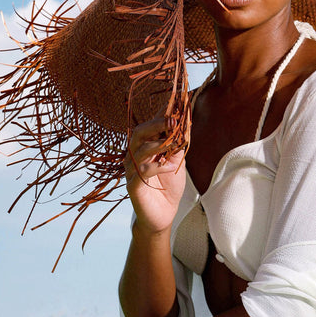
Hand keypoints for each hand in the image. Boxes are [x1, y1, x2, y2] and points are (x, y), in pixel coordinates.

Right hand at [124, 117, 186, 237]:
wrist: (163, 214)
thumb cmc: (169, 185)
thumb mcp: (177, 160)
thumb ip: (177, 143)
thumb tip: (184, 121)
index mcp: (145, 145)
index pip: (150, 124)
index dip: (162, 113)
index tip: (177, 103)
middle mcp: (135, 154)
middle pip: (139, 132)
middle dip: (156, 124)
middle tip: (172, 121)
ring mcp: (131, 170)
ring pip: (139, 150)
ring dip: (158, 145)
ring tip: (173, 146)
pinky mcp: (133, 185)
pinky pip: (142, 171)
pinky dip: (158, 166)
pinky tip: (170, 167)